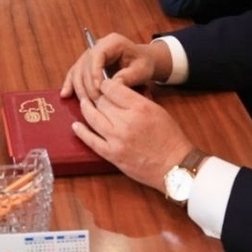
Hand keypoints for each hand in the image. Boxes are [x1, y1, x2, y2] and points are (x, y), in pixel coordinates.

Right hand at [61, 35, 169, 103]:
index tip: (99, 87)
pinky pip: (75, 73)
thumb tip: (112, 86)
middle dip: (87, 83)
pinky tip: (65, 94)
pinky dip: (70, 84)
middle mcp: (98, 45)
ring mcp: (90, 54)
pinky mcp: (86, 64)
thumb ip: (128, 76)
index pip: (97, 54)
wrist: (142, 61)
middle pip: (84, 63)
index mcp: (112, 42)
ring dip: (78, 87)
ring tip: (85, 103)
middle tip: (94, 100)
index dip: (95, 71)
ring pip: (77, 69)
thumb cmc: (143, 63)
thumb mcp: (142, 70)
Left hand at [73, 79, 194, 190]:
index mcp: (139, 107)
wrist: (175, 167)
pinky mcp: (112, 155)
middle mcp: (126, 121)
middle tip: (94, 94)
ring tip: (83, 103)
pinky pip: (91, 141)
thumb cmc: (170, 138)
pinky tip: (76, 126)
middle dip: (97, 96)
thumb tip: (118, 92)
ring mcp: (117, 139)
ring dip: (85, 108)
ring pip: (93, 118)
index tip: (103, 85)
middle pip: (101, 101)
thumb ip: (137, 100)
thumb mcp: (157, 110)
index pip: (112, 88)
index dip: (105, 84)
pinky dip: (81, 132)